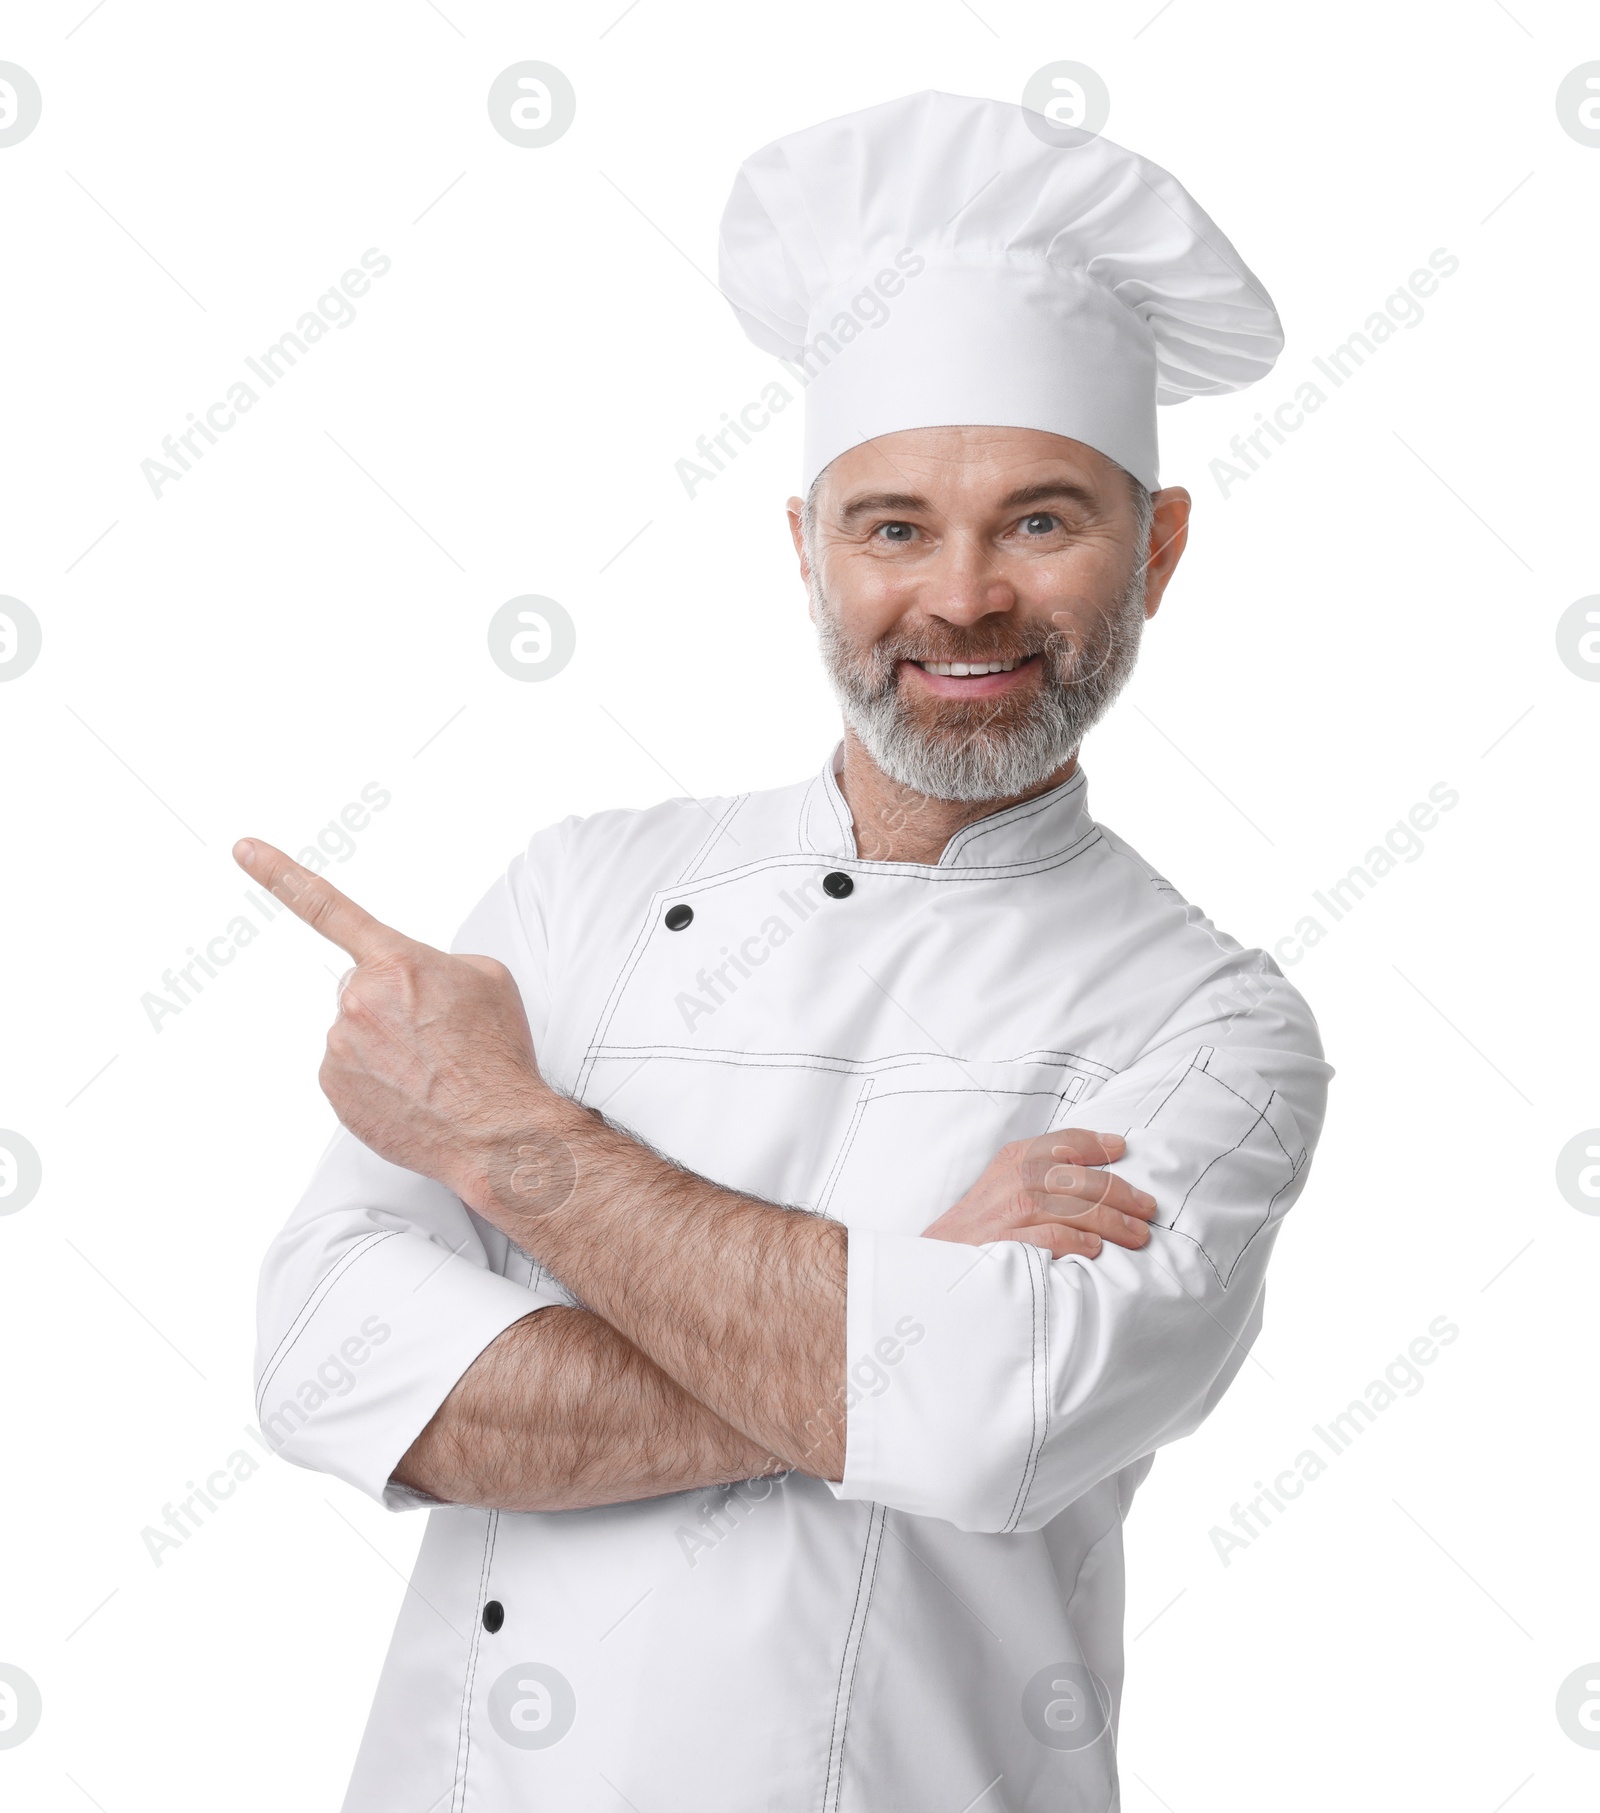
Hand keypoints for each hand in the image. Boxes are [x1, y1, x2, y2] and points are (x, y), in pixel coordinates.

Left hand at [232, 838, 549, 1200]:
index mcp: (395, 961)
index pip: (326, 906)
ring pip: (356, 1033)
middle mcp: (358, 1000)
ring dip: (387, 1045)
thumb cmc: (496, 1054)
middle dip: (395, 1004)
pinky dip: (376, 1080)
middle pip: (365, 988)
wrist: (495, 1129)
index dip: (279, 873)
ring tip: (432, 1070)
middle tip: (438, 1036)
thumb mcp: (487, 978)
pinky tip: (412, 1092)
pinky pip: (349, 1072)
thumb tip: (414, 979)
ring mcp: (339, 1048)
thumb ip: (438, 961)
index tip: (244, 848)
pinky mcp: (333, 1090)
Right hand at [922, 1128, 1156, 1260]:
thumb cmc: (983, 1225)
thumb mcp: (1006, 1184)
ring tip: (1138, 1236)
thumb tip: (1103, 1156)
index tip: (1122, 1149)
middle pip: (1080, 1179)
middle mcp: (1013, 1179)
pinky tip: (1097, 1249)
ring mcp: (1009, 1211)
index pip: (1063, 1142)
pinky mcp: (1007, 1242)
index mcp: (1014, 1158)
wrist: (938, 1263)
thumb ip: (1044, 1171)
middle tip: (1148, 1209)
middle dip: (1121, 1193)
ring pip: (1075, 1208)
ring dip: (1113, 1222)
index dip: (1096, 1143)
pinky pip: (1054, 1237)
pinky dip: (1079, 1241)